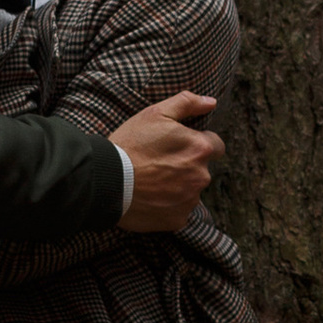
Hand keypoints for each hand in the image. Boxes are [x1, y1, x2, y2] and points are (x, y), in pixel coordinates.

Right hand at [114, 90, 221, 231]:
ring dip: (178, 186)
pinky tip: (150, 197)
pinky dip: (168, 206)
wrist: (107, 180)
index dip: (197, 144)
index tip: (177, 146)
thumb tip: (211, 102)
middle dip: (186, 166)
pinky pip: (179, 211)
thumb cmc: (130, 144)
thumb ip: (187, 103)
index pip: (215, 146)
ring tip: (151, 181)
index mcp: (200, 149)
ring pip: (190, 190)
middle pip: (201, 170)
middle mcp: (201, 176)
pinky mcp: (178, 219)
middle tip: (158, 163)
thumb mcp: (156, 113)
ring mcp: (190, 200)